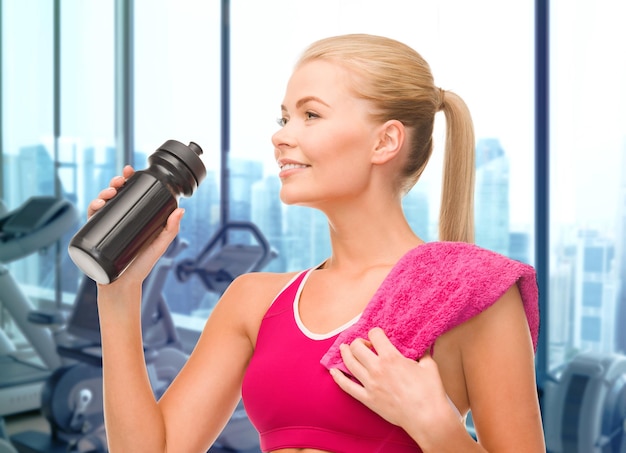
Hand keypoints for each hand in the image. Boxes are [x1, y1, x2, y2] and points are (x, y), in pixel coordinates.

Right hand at [88, 165, 184, 286]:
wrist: (122, 286)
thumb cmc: (141, 267)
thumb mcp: (159, 245)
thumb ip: (170, 230)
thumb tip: (181, 210)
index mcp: (134, 219)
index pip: (131, 194)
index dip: (128, 180)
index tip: (129, 170)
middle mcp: (119, 220)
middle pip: (114, 195)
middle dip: (114, 183)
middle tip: (118, 182)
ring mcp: (106, 227)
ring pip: (102, 203)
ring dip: (103, 193)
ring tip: (109, 194)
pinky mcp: (95, 235)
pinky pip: (91, 218)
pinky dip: (92, 207)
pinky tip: (97, 205)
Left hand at [329, 327, 456, 438]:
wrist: (427, 418)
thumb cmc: (430, 392)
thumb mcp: (429, 365)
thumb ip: (422, 353)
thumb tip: (422, 346)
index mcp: (391, 357)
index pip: (375, 335)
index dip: (376, 332)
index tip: (378, 335)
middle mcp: (377, 369)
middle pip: (357, 347)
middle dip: (359, 342)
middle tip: (364, 344)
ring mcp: (370, 384)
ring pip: (349, 363)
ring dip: (345, 353)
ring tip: (344, 349)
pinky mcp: (367, 399)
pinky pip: (347, 387)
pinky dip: (338, 378)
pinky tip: (333, 371)